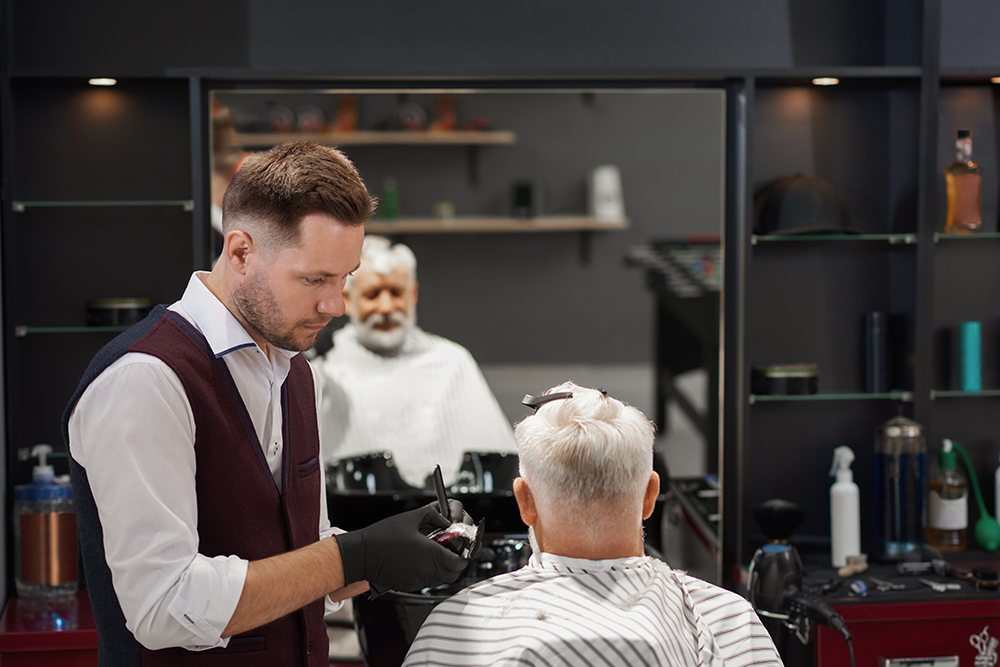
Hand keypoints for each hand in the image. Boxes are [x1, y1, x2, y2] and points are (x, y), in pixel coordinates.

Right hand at [335, 501, 469, 591]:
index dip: (464, 553)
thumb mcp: (412, 517)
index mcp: (432, 554)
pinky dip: (430, 572)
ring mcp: (419, 580)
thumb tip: (446, 519)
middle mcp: (428, 570)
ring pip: (441, 578)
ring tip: (434, 551)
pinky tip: (420, 559)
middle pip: (454, 573)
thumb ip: (434, 515)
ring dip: (443, 567)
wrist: (362, 554)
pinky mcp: (410, 585)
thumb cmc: (383, 536)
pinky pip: (427, 581)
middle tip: (449, 548)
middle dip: (456, 561)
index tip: (460, 544)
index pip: (460, 561)